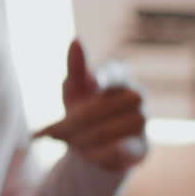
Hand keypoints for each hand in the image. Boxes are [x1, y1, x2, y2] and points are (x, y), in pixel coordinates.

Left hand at [34, 39, 145, 172]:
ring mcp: (142, 121)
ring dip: (83, 140)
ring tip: (71, 144)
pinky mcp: (142, 147)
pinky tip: (88, 155)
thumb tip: (76, 40)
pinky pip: (122, 151)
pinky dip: (100, 155)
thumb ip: (76, 67)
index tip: (90, 84)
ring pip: (110, 131)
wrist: (92, 146)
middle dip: (74, 122)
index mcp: (119, 76)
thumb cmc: (83, 108)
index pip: (114, 72)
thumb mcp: (73, 89)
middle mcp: (136, 96)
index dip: (101, 79)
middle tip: (51, 133)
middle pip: (102, 107)